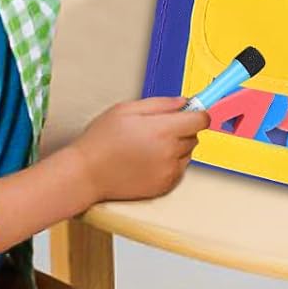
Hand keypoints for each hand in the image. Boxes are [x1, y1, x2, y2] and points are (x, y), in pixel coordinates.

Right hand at [65, 96, 209, 203]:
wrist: (86, 174)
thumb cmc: (101, 141)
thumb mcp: (126, 109)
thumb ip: (160, 104)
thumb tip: (183, 102)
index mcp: (162, 130)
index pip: (201, 120)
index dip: (196, 113)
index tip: (191, 112)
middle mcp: (170, 152)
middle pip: (194, 136)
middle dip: (182, 130)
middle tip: (157, 129)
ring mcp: (168, 172)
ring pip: (187, 154)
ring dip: (176, 148)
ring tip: (149, 146)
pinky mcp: (164, 187)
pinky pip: (178, 170)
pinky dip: (170, 164)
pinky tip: (148, 161)